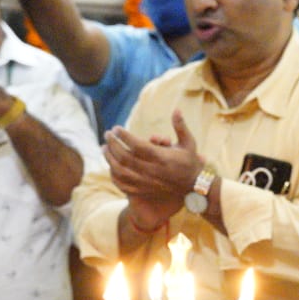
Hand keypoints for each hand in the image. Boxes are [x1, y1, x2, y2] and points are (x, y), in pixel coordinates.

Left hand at [104, 109, 202, 228]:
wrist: (194, 186)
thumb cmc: (190, 162)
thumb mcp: (189, 143)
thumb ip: (180, 126)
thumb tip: (176, 109)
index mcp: (162, 158)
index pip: (137, 145)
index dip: (124, 136)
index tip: (116, 128)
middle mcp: (152, 171)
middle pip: (125, 157)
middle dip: (113, 144)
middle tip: (107, 134)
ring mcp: (147, 182)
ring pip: (121, 171)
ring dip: (109, 159)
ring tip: (104, 148)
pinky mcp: (144, 190)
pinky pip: (123, 184)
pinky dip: (114, 175)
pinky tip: (110, 165)